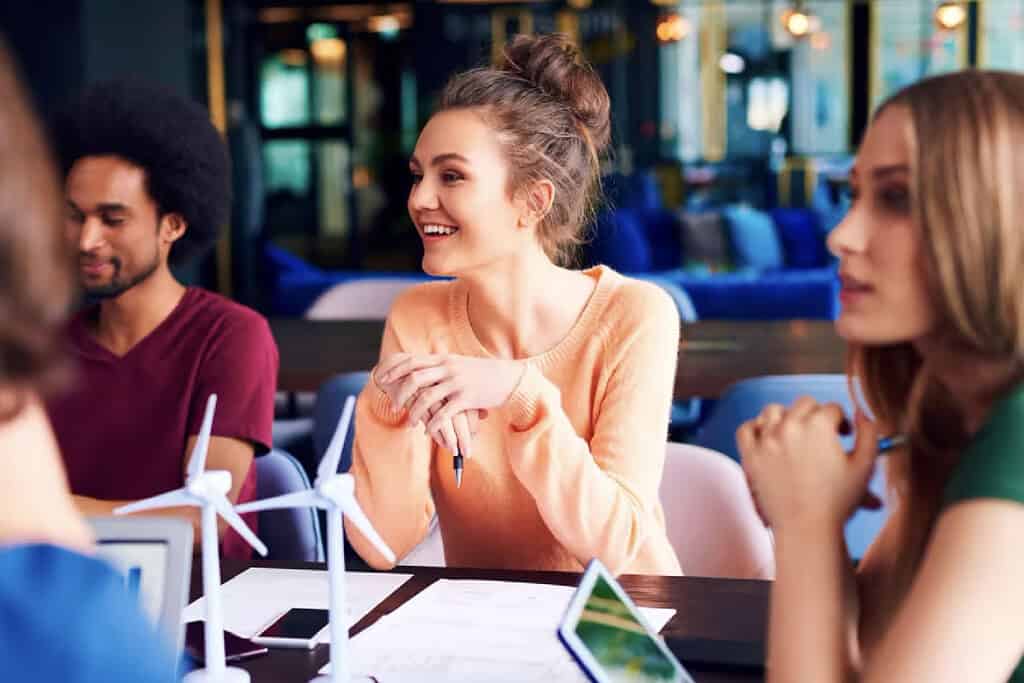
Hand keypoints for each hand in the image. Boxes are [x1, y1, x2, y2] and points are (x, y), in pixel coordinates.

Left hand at [375, 353, 524, 452]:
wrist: (508, 378)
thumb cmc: (482, 373)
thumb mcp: (458, 364)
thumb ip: (440, 366)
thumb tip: (420, 370)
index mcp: (443, 359)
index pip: (412, 361)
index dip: (394, 370)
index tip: (382, 379)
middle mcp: (448, 368)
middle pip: (414, 377)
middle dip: (400, 393)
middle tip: (393, 406)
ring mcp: (457, 383)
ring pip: (427, 397)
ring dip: (414, 412)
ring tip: (410, 423)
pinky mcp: (467, 398)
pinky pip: (444, 413)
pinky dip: (433, 424)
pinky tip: (428, 432)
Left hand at [737, 397, 878, 534]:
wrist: (807, 529)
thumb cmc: (838, 502)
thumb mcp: (865, 467)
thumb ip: (869, 434)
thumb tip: (862, 414)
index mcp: (818, 426)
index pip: (832, 409)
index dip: (841, 421)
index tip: (843, 435)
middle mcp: (790, 427)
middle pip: (804, 404)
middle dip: (816, 415)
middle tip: (822, 435)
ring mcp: (766, 440)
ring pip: (773, 411)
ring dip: (786, 417)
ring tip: (796, 433)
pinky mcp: (750, 455)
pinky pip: (746, 429)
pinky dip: (756, 429)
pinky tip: (767, 437)